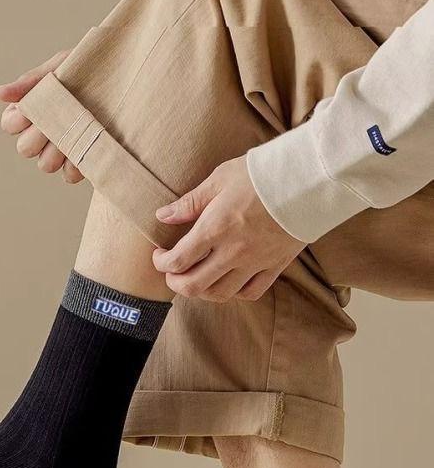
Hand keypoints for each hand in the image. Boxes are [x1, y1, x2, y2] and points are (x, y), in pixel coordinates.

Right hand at [0, 51, 83, 182]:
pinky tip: (87, 145)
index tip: (34, 107)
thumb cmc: (89, 67)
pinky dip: (76, 163)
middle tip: (59, 118)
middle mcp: (43, 132)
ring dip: (57, 151)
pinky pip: (69, 175)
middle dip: (40, 135)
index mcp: (32, 109)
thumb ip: (30, 82)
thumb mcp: (60, 67)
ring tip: (75, 132)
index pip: (9, 125)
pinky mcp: (83, 161)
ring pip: (45, 165)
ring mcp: (63, 149)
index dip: (19, 120)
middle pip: (25, 148)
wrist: (126, 76)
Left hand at [152, 154, 303, 300]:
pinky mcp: (275, 266)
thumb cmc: (261, 173)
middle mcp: (233, 251)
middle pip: (194, 285)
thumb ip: (190, 203)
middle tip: (172, 272)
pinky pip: (251, 292)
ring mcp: (256, 262)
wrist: (307, 180)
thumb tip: (162, 216)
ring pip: (220, 294)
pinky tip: (228, 280)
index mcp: (215, 228)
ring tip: (197, 276)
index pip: (178, 260)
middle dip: (175, 283)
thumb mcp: (219, 179)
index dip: (161, 263)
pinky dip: (234, 292)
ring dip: (202, 290)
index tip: (160, 255)